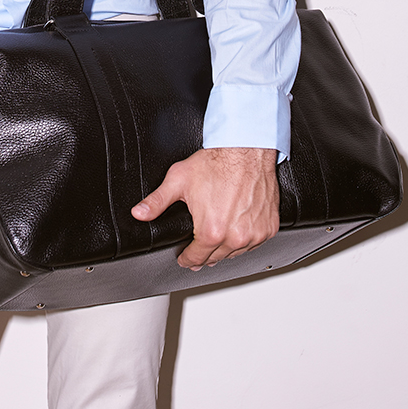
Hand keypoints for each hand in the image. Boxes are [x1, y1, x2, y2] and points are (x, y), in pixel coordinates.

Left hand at [131, 147, 278, 269]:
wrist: (246, 149)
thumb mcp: (178, 180)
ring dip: (226, 247)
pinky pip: (254, 242)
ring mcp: (254, 234)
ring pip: (236, 252)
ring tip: (217, 235)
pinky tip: (237, 228)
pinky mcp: (268, 227)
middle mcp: (235, 237)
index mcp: (212, 231)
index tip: (185, 259)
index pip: (196, 259)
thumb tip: (139, 213)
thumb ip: (157, 201)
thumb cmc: (217, 162)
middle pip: (216, 258)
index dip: (186, 259)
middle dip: (205, 254)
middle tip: (200, 247)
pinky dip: (246, 239)